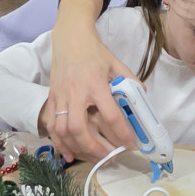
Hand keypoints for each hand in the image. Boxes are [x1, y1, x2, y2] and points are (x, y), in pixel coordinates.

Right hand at [46, 0, 136, 160]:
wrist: (69, 38)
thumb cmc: (94, 51)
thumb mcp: (116, 64)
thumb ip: (130, 81)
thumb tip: (142, 98)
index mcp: (96, 83)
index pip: (109, 114)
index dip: (121, 133)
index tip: (130, 144)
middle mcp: (76, 92)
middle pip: (79, 127)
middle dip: (94, 147)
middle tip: (109, 156)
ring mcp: (61, 97)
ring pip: (63, 130)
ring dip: (77, 148)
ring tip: (93, 157)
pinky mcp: (52, 99)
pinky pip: (52, 126)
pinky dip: (60, 144)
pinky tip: (70, 155)